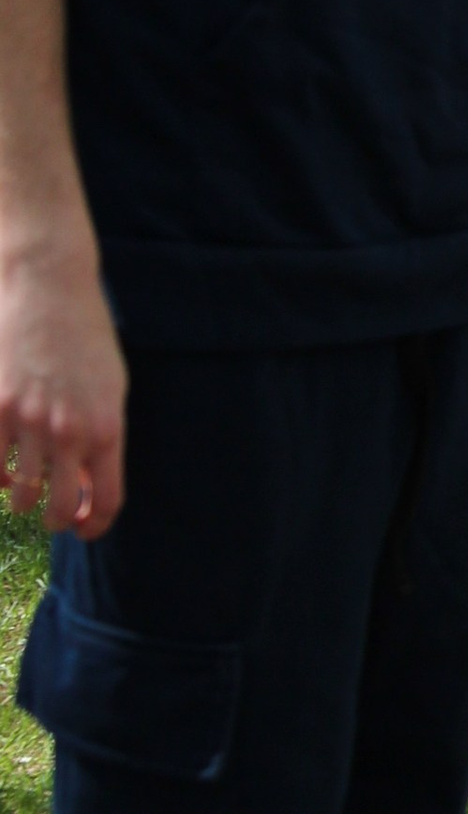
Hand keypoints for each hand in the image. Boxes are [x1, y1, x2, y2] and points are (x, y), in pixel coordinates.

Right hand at [0, 240, 126, 533]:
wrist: (48, 286)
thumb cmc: (84, 336)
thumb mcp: (111, 387)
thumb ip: (102, 436)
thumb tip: (88, 483)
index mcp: (107, 427)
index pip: (106, 501)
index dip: (94, 525)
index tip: (82, 527)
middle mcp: (69, 431)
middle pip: (60, 508)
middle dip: (56, 519)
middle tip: (51, 514)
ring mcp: (27, 420)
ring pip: (20, 494)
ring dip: (22, 500)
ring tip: (23, 490)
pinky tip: (3, 469)